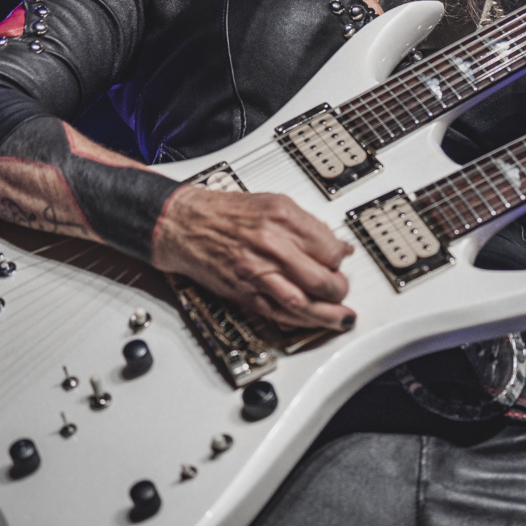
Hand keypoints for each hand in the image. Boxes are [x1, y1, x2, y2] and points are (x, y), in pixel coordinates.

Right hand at [151, 187, 355, 330]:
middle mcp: (272, 245)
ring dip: (327, 315)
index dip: (340, 259)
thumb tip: (337, 246)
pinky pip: (278, 313)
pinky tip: (312, 322)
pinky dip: (299, 321)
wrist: (184, 223)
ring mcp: (257, 272)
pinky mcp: (244, 293)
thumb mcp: (273, 204)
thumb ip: (307, 226)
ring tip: (341, 318)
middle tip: (342, 290)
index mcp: (283, 218)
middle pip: (321, 279)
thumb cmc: (225, 213)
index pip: (330, 249)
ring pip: (303, 303)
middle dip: (339, 290)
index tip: (341, 262)